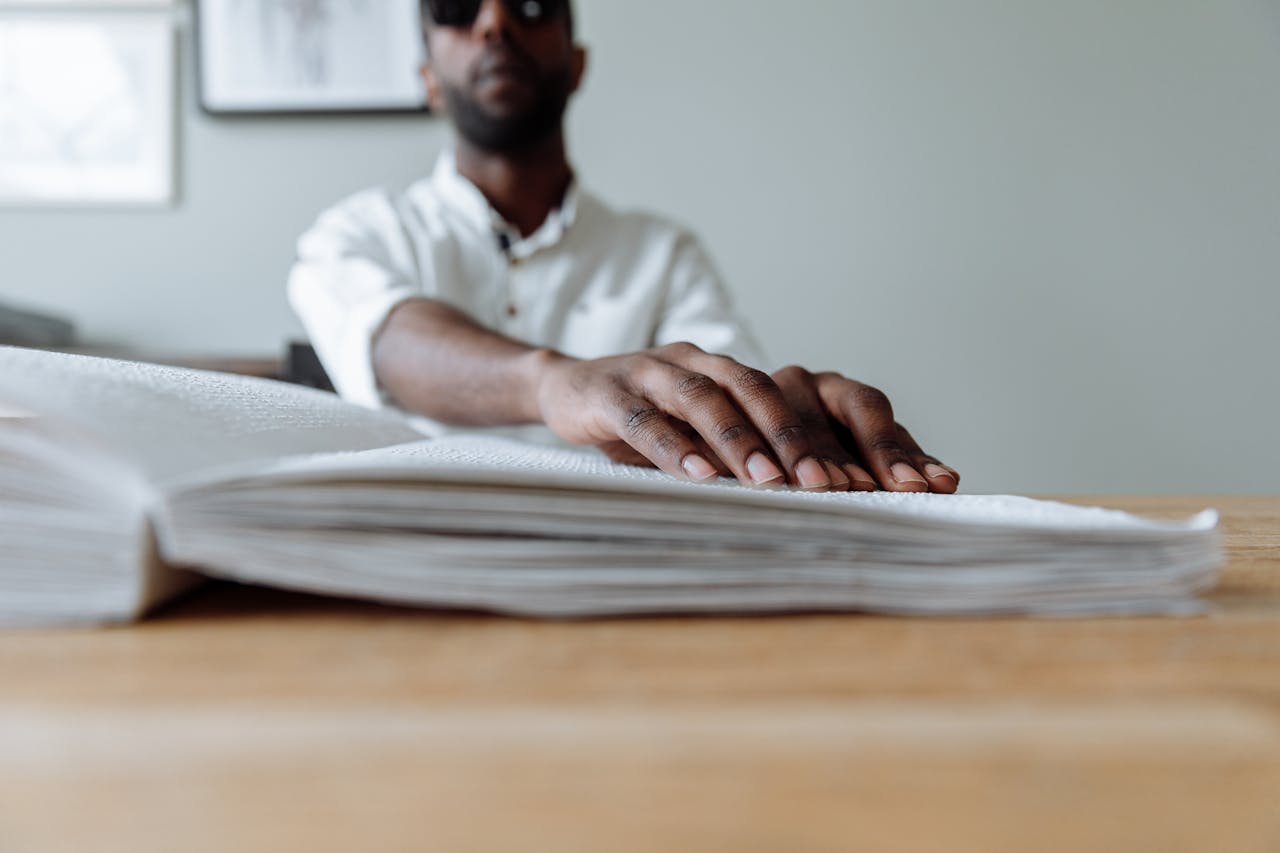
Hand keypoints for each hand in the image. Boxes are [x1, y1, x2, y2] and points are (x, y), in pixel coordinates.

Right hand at [533, 343, 957, 492]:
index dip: (824, 438)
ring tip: (768, 482)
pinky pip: (647, 420)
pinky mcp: (610, 392)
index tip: (863, 483)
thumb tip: (815, 507)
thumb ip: (743, 456)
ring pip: (704, 400)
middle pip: (756, 392)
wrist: (566, 388)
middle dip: (794, 439)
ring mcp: (652, 372)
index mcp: (729, 373)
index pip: (789, 397)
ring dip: (738, 441)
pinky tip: (697, 475)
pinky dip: (673, 446)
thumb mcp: (697, 434)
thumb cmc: (646, 420)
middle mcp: (698, 362)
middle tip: (827, 485)